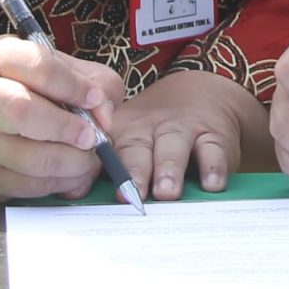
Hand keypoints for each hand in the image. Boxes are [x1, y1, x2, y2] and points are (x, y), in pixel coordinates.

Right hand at [0, 36, 127, 202]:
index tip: (96, 99)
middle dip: (65, 128)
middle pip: (21, 113)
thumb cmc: (22, 88)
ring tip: (89, 160)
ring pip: (25, 160)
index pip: (37, 67)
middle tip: (92, 138)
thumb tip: (104, 116)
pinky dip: (56, 185)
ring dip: (69, 164)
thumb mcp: (55, 67)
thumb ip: (91, 81)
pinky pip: (23, 188)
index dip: (72, 86)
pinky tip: (70, 175)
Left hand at [103, 70, 265, 200]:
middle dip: (135, 172)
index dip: (105, 170)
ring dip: (170, 169)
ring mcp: (183, 130)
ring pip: (174, 147)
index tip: (104, 191)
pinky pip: (214, 149)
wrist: (201, 93)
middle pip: (139, 148)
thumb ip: (106, 165)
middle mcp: (151, 128)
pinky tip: (212, 184)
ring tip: (167, 192)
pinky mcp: (214, 135)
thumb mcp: (129, 136)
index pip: (110, 150)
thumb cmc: (155, 130)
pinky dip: (214, 167)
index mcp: (124, 130)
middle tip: (133, 195)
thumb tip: (73, 192)